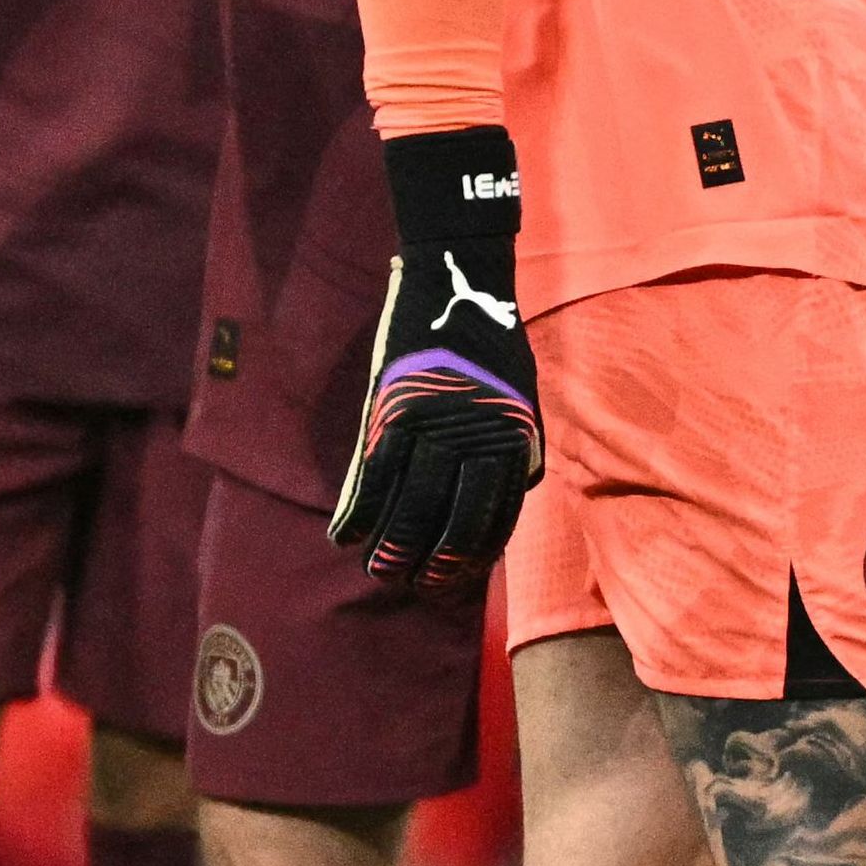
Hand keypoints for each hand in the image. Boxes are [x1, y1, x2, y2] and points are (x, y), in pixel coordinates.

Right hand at [328, 288, 539, 589]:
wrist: (458, 281)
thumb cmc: (490, 346)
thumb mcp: (518, 399)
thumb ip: (515, 449)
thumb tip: (508, 500)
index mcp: (513, 440)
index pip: (497, 516)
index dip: (475, 554)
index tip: (457, 577)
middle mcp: (477, 439)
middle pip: (453, 520)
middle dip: (433, 562)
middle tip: (412, 584)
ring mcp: (433, 427)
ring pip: (410, 505)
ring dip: (392, 546)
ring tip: (379, 571)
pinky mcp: (392, 410)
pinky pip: (373, 475)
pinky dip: (359, 510)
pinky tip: (346, 535)